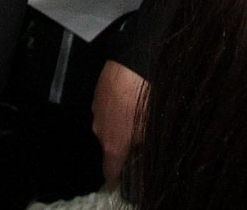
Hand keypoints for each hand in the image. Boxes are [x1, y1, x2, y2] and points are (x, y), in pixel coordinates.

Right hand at [92, 61, 147, 189]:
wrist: (131, 65)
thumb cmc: (143, 101)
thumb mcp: (150, 130)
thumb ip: (144, 149)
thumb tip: (140, 158)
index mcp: (113, 146)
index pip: (109, 172)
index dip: (115, 180)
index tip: (120, 182)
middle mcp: (99, 132)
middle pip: (109, 148)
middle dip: (122, 147)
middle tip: (137, 141)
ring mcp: (95, 112)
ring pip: (107, 127)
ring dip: (119, 126)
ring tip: (134, 116)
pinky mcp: (96, 96)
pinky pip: (106, 110)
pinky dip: (115, 110)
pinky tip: (128, 101)